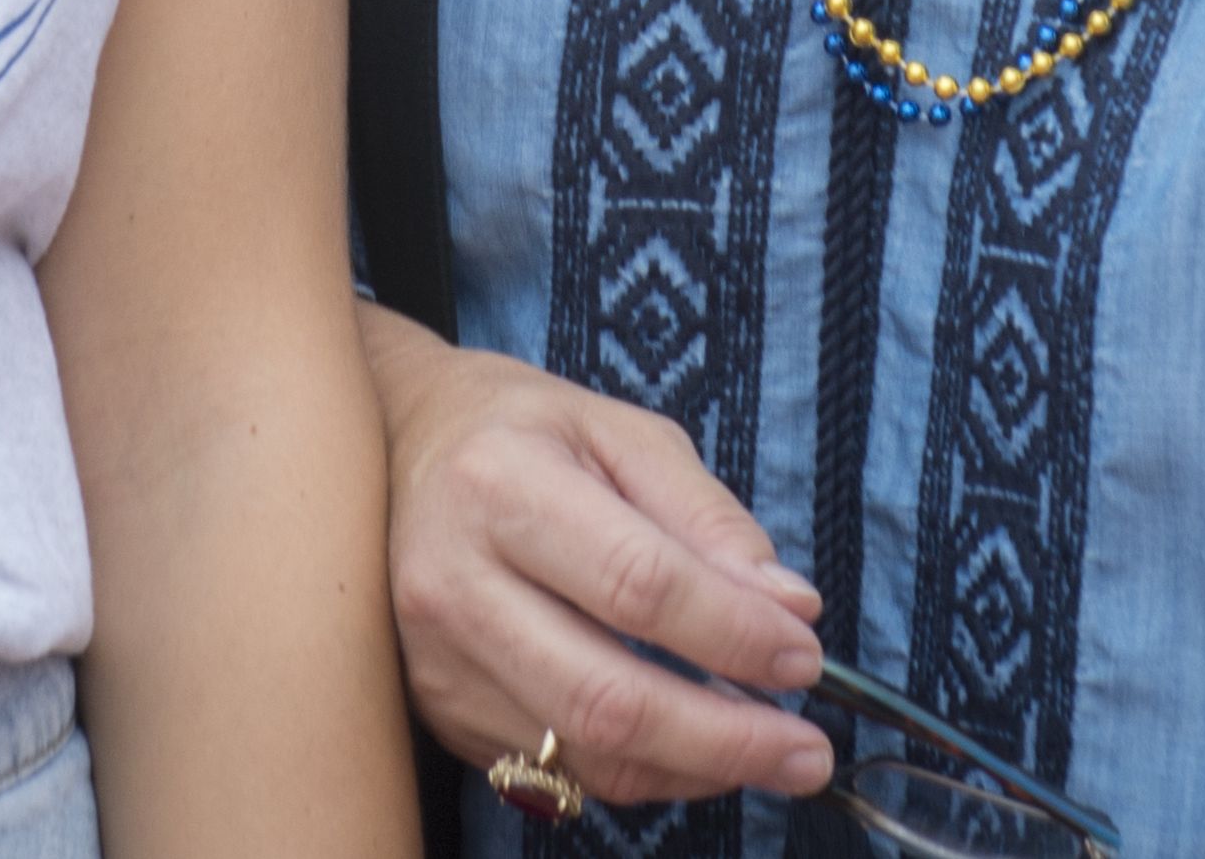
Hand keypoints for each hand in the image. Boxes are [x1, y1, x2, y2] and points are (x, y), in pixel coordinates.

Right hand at [366, 318, 832, 806]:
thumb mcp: (620, 432)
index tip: (805, 655)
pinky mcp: (442, 710)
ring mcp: (439, 660)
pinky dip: (645, 772)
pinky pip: (560, 770)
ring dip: (697, 767)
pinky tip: (696, 749)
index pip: (637, 583)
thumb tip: (788, 608)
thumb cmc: (524, 434)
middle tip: (808, 751)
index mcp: (499, 485)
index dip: (733, 632)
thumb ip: (706, 517)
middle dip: (727, 738)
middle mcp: (454, 582)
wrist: (397, 451)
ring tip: (772, 754)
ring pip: (587, 752)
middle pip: (608, 697)